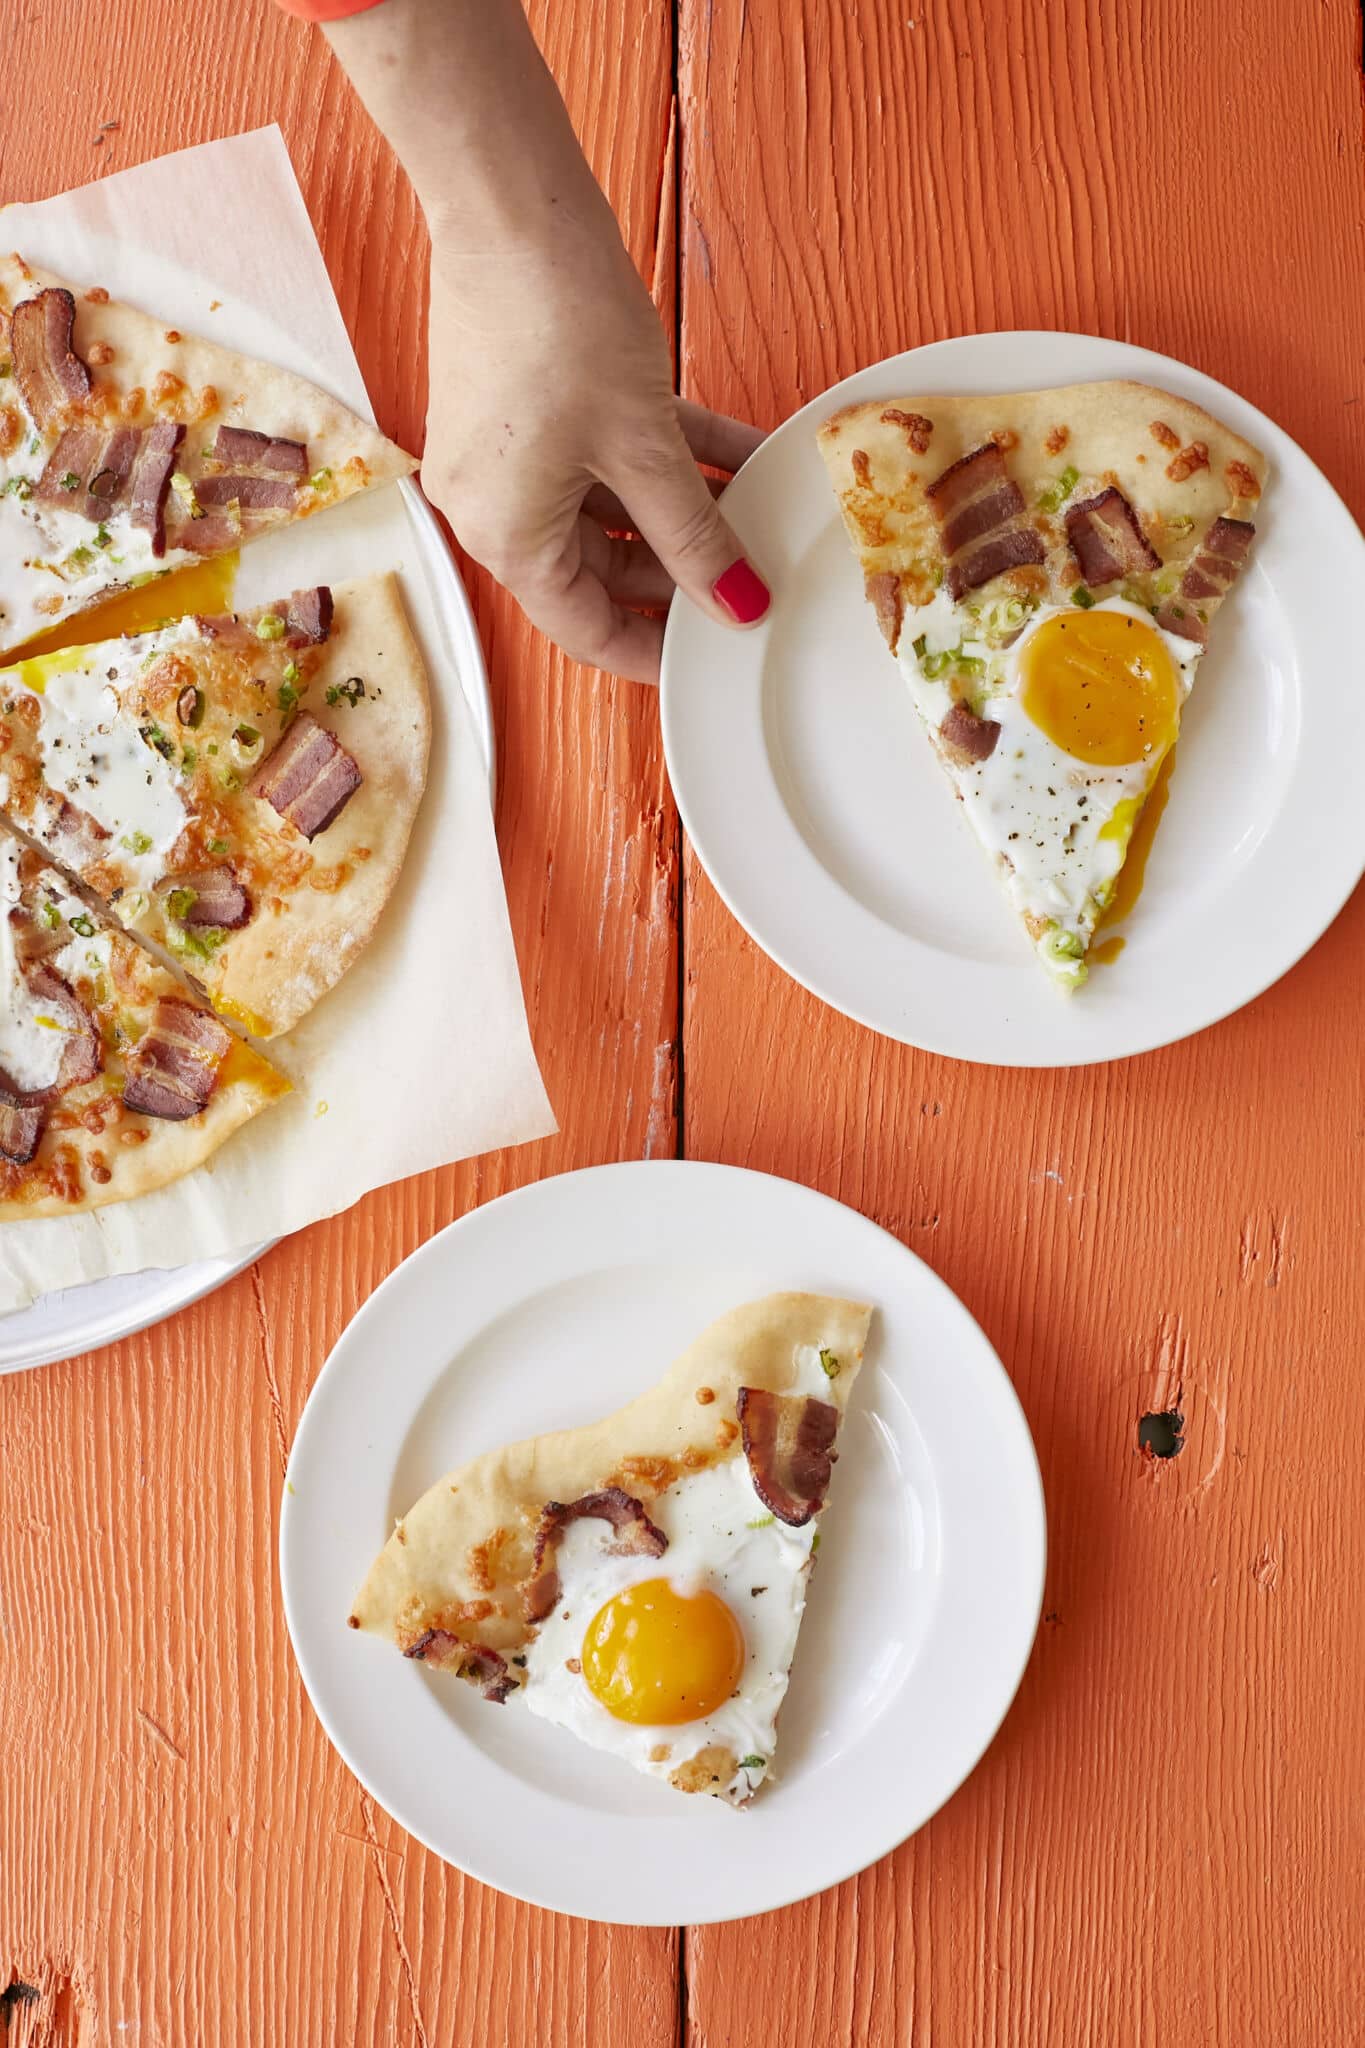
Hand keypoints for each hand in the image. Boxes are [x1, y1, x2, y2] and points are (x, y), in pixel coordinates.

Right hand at [420, 202, 768, 683]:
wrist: (509, 201)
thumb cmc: (553, 317)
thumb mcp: (644, 444)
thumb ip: (693, 533)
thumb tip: (736, 600)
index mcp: (506, 539)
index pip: (585, 630)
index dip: (653, 651)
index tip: (711, 656)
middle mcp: (496, 508)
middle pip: (600, 572)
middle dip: (679, 574)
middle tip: (750, 578)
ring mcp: (512, 457)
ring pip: (612, 511)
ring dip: (682, 512)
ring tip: (756, 511)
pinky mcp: (532, 408)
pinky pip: (607, 457)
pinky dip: (667, 460)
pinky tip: (738, 451)